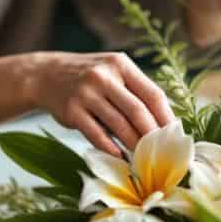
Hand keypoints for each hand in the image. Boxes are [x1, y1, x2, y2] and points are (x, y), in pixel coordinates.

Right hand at [29, 52, 175, 156]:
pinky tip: (119, 156)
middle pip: (138, 111)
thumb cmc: (89, 78)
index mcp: (121, 65)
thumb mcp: (112, 72)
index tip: (174, 135)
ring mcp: (86, 93)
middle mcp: (104, 76)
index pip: (152, 93)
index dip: (166, 117)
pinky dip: (110, 148)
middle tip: (162, 151)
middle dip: (152, 134)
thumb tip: (164, 122)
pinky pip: (96, 134)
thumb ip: (134, 91)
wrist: (45, 75)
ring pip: (119, 125)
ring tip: (143, 156)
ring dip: (133, 144)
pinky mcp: (71, 111)